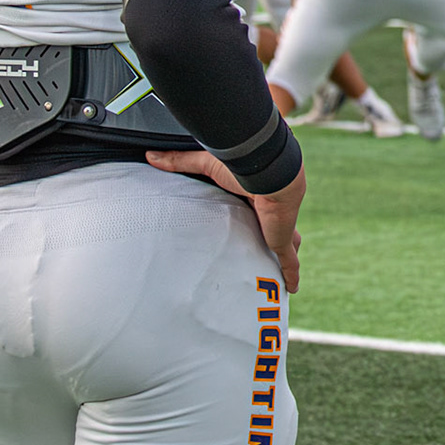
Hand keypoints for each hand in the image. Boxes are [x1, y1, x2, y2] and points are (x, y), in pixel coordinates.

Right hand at [147, 150, 305, 292]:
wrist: (272, 174)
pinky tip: (293, 288)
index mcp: (253, 195)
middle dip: (271, 240)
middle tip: (262, 253)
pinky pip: (289, 262)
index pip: (252, 207)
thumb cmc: (244, 167)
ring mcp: (278, 229)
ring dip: (283, 259)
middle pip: (272, 230)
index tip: (245, 220)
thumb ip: (181, 162)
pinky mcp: (283, 242)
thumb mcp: (208, 165)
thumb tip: (151, 156)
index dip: (252, 214)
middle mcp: (269, 214)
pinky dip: (292, 275)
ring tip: (276, 274)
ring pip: (285, 247)